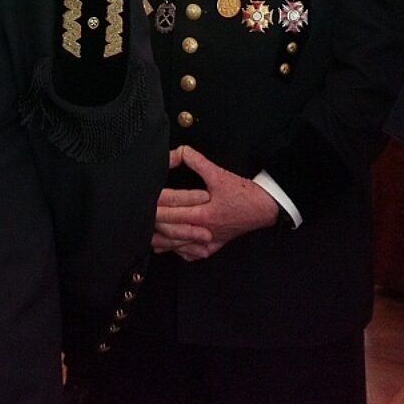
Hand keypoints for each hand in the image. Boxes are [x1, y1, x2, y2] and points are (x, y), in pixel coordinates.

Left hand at [152, 145, 279, 261]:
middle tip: (138, 215)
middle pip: (170, 230)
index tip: (144, 198)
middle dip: (153, 222)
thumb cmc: (245, 194)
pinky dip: (177, 250)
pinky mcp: (212, 246)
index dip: (155, 205)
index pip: (172, 211)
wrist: (265, 208)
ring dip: (161, 239)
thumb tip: (181, 150)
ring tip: (145, 233)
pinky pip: (191, 253)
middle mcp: (204, 231)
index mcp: (204, 214)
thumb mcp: (220, 174)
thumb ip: (198, 161)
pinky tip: (166, 247)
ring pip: (178, 245)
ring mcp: (208, 241)